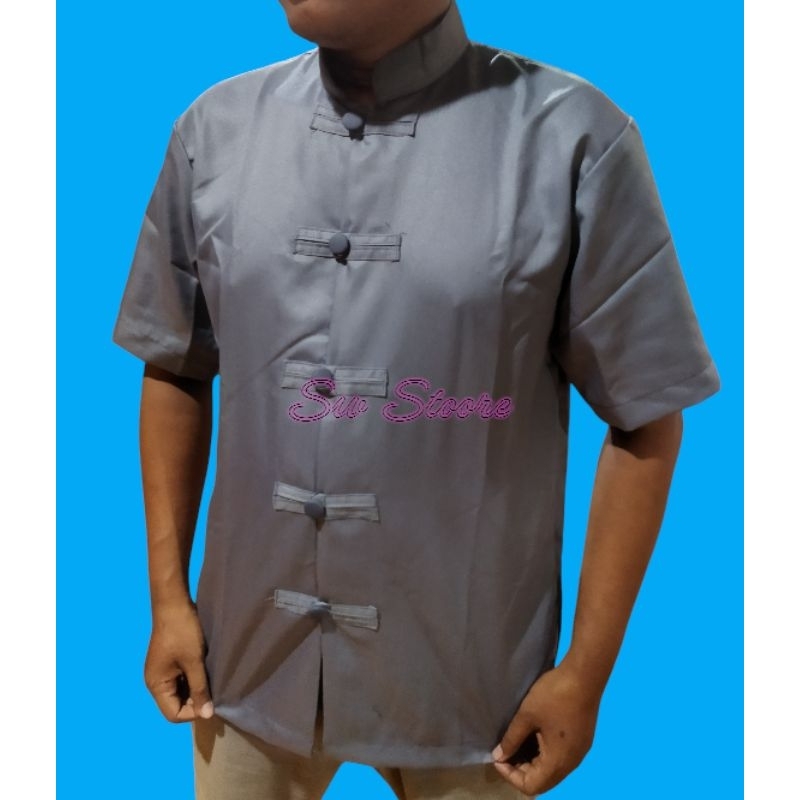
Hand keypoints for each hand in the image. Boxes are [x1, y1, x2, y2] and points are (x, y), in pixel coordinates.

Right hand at [144, 600, 214, 722]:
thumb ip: (200, 689)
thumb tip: (207, 716)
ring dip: (196, 689)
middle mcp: (156, 681)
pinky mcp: (170, 661)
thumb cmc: (183, 632)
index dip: (193, 712)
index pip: (173, 714)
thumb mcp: (194, 662)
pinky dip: (194, 679)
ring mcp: (163, 671)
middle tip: (215, 691)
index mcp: (156, 685)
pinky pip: (182, 679)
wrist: (175, 603)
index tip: (212, 701)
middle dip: (196, 701)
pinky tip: (207, 672)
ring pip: (181, 691)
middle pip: (176, 704)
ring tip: (213, 681)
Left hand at [491, 663, 600, 795]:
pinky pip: (561, 759)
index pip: (531, 787)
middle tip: (505, 751)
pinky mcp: (582, 741)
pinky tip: (535, 738)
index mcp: (558, 762)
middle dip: (520, 771)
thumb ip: (512, 738)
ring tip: (517, 744)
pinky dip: (545, 756)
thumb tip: (499, 756)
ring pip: (552, 771)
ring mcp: (579, 753)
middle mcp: (571, 764)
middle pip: (543, 782)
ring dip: (533, 764)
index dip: (510, 776)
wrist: (584, 676)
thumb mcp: (527, 715)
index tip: (498, 756)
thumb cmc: (554, 695)